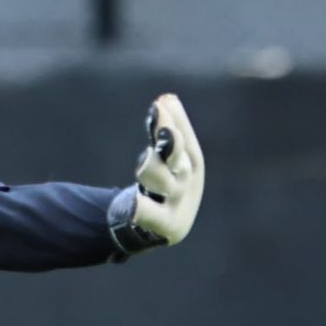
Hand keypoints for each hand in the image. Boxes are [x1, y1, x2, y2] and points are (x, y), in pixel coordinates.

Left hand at [110, 93, 203, 252]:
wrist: (167, 228)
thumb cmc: (169, 185)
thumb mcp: (171, 157)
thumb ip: (168, 129)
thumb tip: (167, 98)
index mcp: (191, 161)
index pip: (185, 137)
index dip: (176, 120)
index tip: (162, 100)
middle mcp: (186, 180)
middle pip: (179, 156)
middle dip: (171, 140)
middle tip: (163, 125)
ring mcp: (175, 202)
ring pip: (163, 182)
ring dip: (152, 168)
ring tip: (143, 161)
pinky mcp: (162, 224)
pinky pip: (151, 215)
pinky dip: (142, 210)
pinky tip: (134, 204)